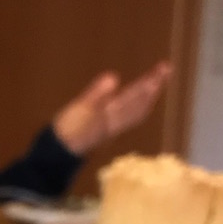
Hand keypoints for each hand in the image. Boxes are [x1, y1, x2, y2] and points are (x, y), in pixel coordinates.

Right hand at [52, 61, 172, 155]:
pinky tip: (136, 105)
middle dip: (153, 88)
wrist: (57, 154)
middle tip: (165, 70)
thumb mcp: (78, 110)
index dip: (148, 82)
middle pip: (139, 104)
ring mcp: (111, 128)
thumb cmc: (66, 131)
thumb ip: (95, 94)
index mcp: (111, 113)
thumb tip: (113, 78)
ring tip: (156, 85)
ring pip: (135, 112)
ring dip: (148, 98)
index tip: (162, 69)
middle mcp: (116, 121)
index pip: (134, 95)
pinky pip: (128, 119)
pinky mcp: (104, 131)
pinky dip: (137, 109)